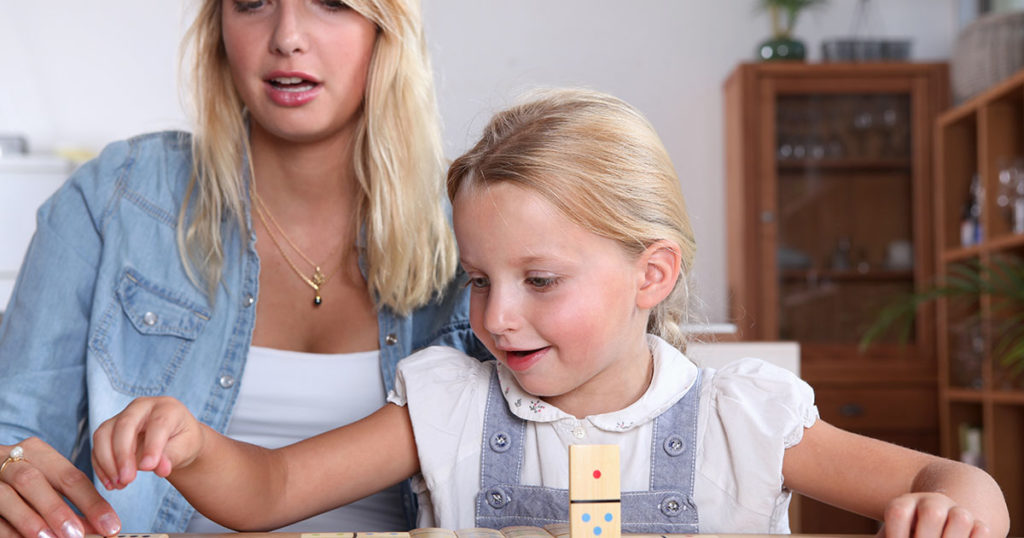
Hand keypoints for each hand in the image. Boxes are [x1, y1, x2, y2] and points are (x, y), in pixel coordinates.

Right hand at [0, 437, 120, 537]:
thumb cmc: (22, 479)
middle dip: (57, 509)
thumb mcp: (49, 482)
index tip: (110, 525)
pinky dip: (9, 530)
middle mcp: (12, 460)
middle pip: (34, 481)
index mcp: (38, 452)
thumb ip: (73, 502)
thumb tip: (100, 526)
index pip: (70, 476)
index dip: (92, 502)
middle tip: (77, 534)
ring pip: (8, 495)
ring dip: (30, 520)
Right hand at [91, 396, 204, 490]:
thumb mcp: (187, 448)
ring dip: (107, 462)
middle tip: (127, 479)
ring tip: (119, 484)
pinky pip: (97, 447)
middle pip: (124, 425)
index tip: (149, 468)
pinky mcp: (108, 430)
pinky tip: (111, 483)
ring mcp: (122, 416)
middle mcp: (141, 407)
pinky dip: (101, 467)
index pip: (158, 424)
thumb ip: (173, 456)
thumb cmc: (183, 442)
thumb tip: (161, 468)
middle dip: (123, 454)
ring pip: (104, 434)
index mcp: (167, 407)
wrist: (174, 441)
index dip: (152, 446)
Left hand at [880, 492, 990, 537]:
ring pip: (961, 518)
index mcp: (905, 505)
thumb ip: (890, 536)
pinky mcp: (978, 524)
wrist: (936, 525)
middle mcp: (931, 503)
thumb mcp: (895, 535)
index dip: (896, 534)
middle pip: (932, 513)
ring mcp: (956, 512)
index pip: (899, 513)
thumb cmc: (906, 536)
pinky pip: (983, 530)